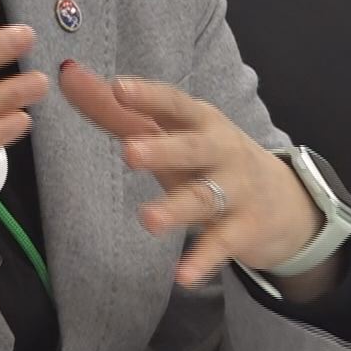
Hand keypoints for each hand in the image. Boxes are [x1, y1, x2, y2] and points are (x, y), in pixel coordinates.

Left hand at [59, 62, 323, 289]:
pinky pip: (222, 243)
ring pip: (204, 197)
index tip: (118, 87)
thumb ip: (116, 109)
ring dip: (177, 208)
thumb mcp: (170, 133)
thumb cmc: (209, 158)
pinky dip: (203, 259)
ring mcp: (236, 188)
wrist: (284, 201)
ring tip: (149, 220)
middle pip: (192, 147)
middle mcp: (220, 149)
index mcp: (199, 120)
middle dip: (163, 149)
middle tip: (129, 153)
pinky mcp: (245, 228)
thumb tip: (66, 74)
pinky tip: (182, 276)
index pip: (172, 104)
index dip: (147, 95)